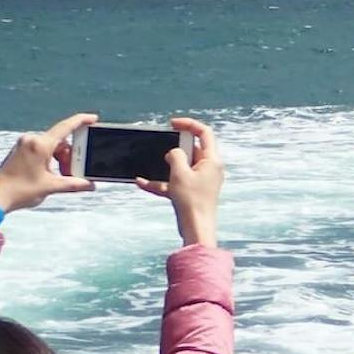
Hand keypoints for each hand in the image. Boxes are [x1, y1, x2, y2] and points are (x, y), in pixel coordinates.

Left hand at [0, 114, 96, 211]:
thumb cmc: (20, 190)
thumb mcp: (51, 186)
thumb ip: (74, 184)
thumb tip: (90, 185)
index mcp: (39, 145)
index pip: (65, 127)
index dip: (81, 121)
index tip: (93, 119)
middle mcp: (31, 140)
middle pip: (60, 142)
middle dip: (70, 156)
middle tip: (74, 173)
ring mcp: (24, 145)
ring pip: (52, 147)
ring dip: (60, 160)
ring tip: (61, 178)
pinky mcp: (20, 151)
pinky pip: (42, 151)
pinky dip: (51, 161)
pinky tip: (51, 175)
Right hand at [134, 117, 223, 246]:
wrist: (196, 229)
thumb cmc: (192, 201)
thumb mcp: (180, 172)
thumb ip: (175, 155)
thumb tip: (174, 153)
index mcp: (212, 160)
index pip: (204, 133)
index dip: (189, 124)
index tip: (172, 123)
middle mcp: (209, 168)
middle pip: (191, 149)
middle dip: (173, 149)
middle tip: (161, 150)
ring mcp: (201, 180)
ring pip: (180, 167)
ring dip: (164, 167)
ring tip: (150, 167)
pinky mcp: (192, 192)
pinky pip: (175, 182)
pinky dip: (161, 182)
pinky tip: (142, 183)